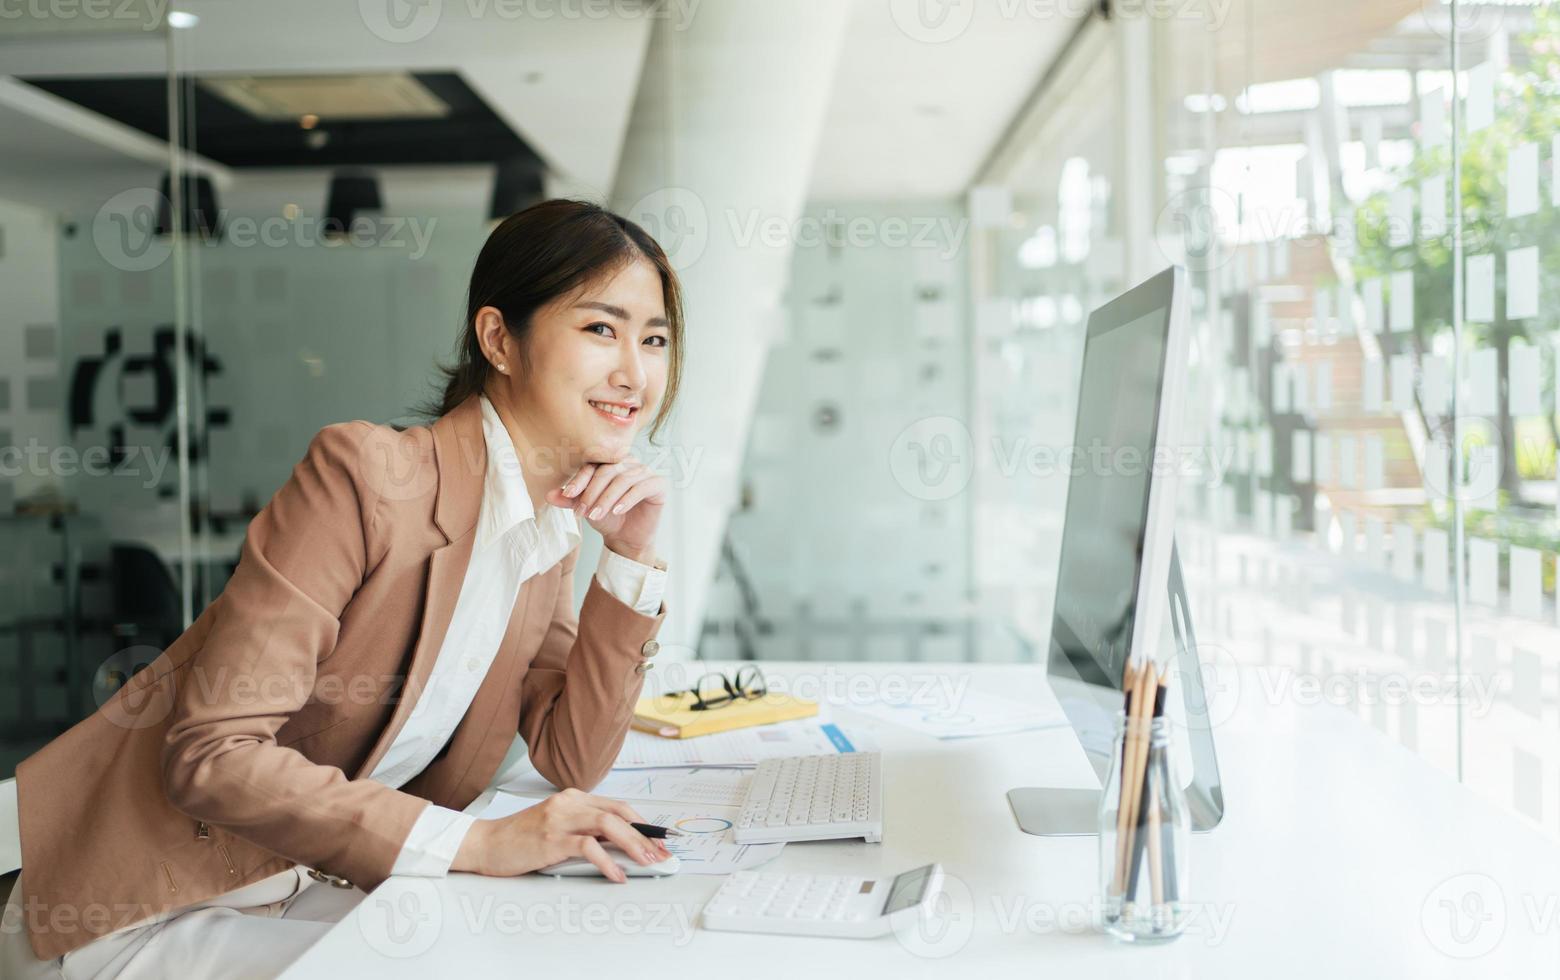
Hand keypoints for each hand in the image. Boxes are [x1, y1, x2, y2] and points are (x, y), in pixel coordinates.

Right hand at [450, 788, 670, 881]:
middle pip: (619, 814)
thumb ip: (585, 831)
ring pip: (609, 825)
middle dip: (645, 836)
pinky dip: (607, 861)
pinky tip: (617, 874)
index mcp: (572, 798)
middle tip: (661, 854)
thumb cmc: (520, 839)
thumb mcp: (557, 828)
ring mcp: (560, 818)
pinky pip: (588, 847)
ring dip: (633, 845)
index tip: (659, 841)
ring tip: (647, 863)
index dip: (642, 824)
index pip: (618, 807)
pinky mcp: (551, 838)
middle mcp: (569, 803)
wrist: (485, 843)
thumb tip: (621, 847)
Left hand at [545, 454, 666, 561]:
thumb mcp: (586, 507)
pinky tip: (616, 511)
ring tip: (595, 516)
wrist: (626, 538)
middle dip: (592, 492)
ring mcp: (646, 472)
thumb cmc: (607, 518)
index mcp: (611, 461)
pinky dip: (626, 500)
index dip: (580, 479)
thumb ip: (569, 499)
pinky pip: (641, 488)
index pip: (594, 464)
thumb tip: (548, 495)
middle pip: (608, 471)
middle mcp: (630, 462)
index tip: (568, 495)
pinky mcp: (658, 484)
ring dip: (606, 499)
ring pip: (623, 480)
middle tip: (582, 512)